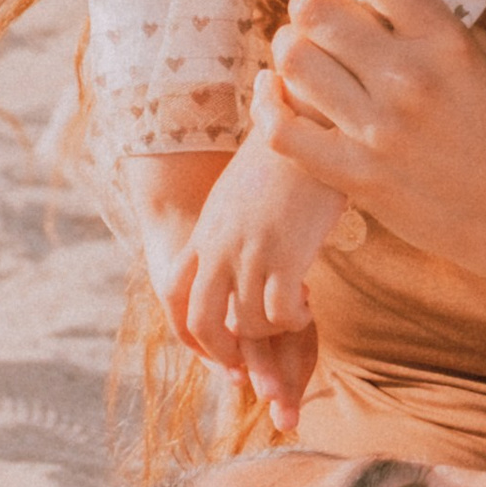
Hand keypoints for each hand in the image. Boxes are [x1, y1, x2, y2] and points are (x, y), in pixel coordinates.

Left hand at [156, 134, 346, 426]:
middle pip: (202, 320)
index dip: (189, 329)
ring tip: (290, 320)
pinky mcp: (285, 253)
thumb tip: (239, 243)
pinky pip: (281, 312)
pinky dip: (293, 322)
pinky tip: (308, 309)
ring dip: (269, 332)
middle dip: (223, 351)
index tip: (213, 345)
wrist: (308, 119)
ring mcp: (251, 250)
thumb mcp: (242, 189)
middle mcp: (220, 245)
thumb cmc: (286, 150)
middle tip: (247, 367)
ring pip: (246, 322)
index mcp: (208, 230)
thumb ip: (233, 221)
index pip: (177, 292)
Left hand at [250, 0, 485, 289]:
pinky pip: (282, 130)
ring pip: (292, 61)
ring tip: (305, 56)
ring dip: (289, 51)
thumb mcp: (482, 58)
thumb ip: (431, 21)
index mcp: (445, 41)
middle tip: (317, 19)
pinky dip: (269, 106)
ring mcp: (378, 131)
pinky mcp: (356, 176)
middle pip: (315, 9)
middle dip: (307, 5)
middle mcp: (409, 79)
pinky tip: (276, 93)